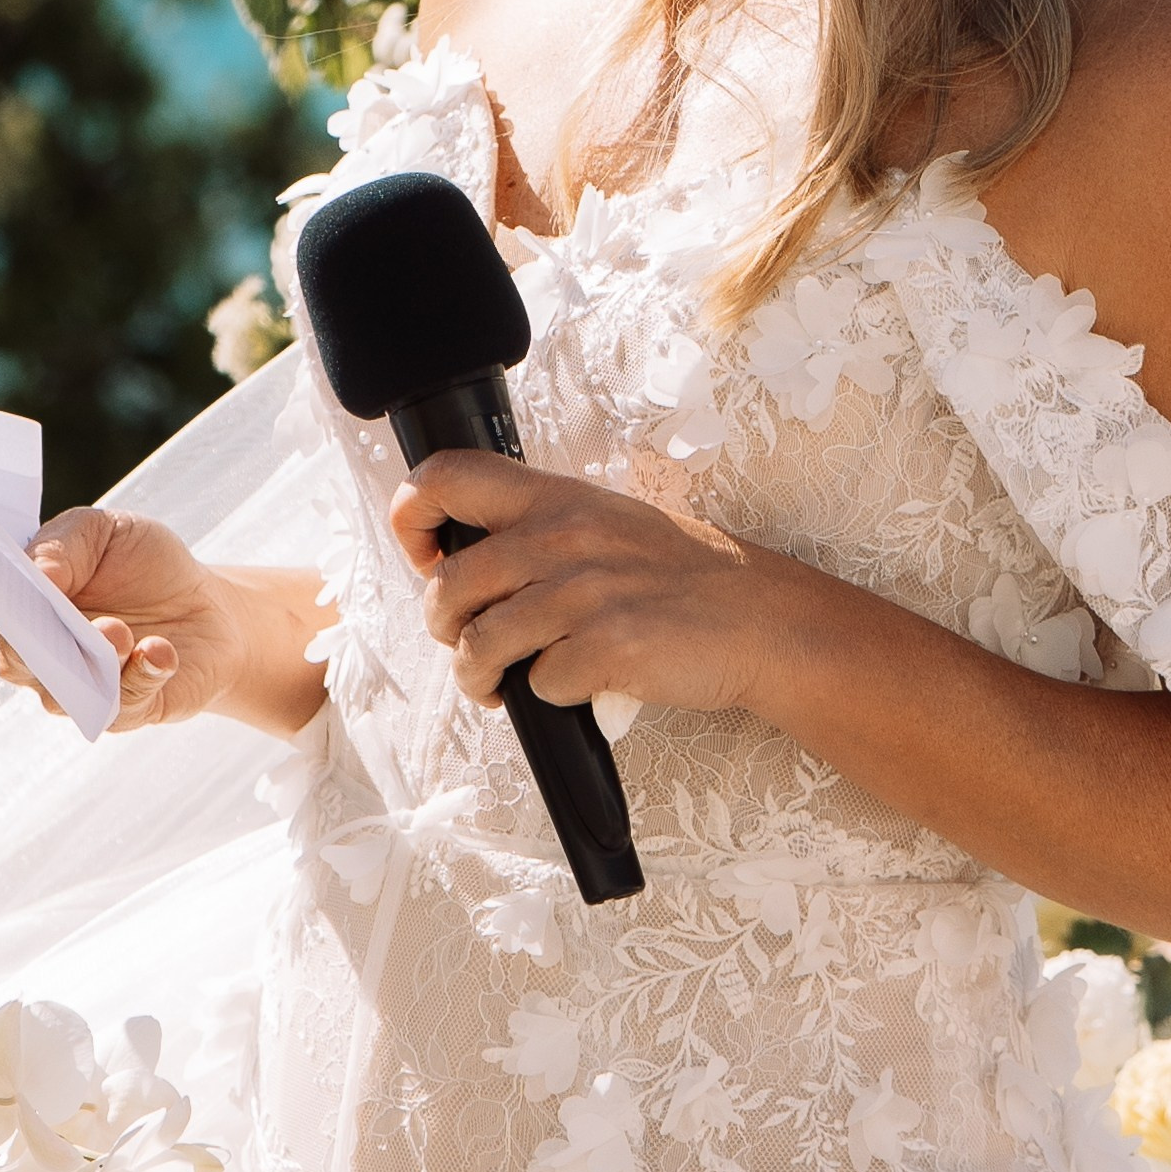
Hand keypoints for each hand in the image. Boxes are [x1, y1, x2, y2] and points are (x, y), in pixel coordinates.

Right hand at [0, 508, 247, 733]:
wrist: (212, 609)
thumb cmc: (142, 565)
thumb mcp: (104, 531)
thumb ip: (63, 544)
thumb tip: (37, 572)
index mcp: (9, 598)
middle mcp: (28, 648)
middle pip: (4, 652)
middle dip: (25, 631)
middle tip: (51, 603)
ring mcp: (70, 685)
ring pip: (54, 687)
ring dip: (88, 658)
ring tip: (119, 631)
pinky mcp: (121, 710)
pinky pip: (118, 703)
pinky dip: (141, 672)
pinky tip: (159, 650)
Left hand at [393, 451, 790, 718]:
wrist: (758, 619)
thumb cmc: (679, 577)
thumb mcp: (606, 522)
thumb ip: (539, 529)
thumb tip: (465, 561)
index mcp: (556, 499)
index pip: (447, 477)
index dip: (412, 517)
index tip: (426, 556)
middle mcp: (564, 538)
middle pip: (449, 585)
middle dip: (445, 628)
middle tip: (467, 643)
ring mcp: (585, 593)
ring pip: (479, 644)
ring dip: (478, 677)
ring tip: (497, 685)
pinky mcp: (606, 647)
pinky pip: (538, 683)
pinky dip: (548, 694)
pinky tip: (572, 686)